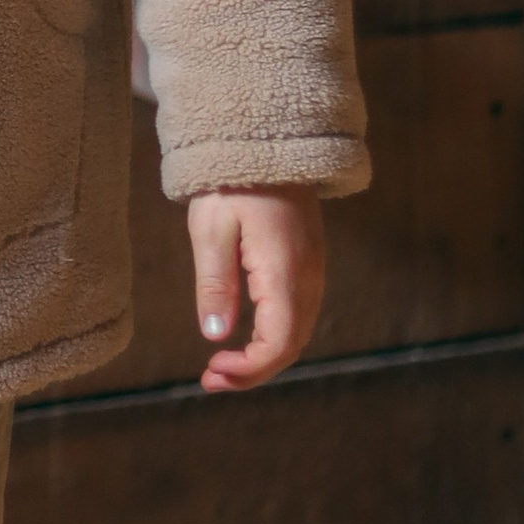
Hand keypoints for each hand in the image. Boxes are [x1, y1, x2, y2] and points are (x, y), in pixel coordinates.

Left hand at [186, 187, 324, 391]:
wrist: (268, 144)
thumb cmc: (233, 182)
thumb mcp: (211, 229)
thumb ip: (215, 283)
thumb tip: (216, 335)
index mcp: (285, 272)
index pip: (279, 343)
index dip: (249, 369)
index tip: (212, 371)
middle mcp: (308, 278)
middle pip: (292, 345)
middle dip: (254, 371)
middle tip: (210, 380)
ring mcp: (313, 272)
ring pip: (297, 332)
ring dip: (264, 357)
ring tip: (222, 367)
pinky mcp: (308, 265)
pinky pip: (298, 314)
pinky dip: (274, 337)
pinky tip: (245, 339)